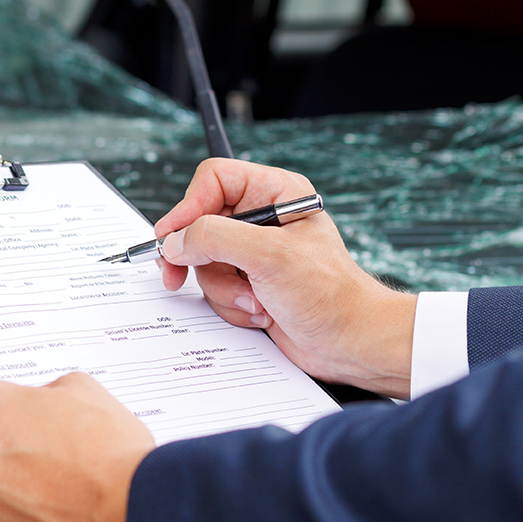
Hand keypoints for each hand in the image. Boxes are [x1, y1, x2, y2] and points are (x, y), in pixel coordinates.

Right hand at [155, 159, 416, 398]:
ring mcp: (255, 253)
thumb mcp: (269, 256)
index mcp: (276, 192)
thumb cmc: (330, 294)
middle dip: (203, 260)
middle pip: (200, 224)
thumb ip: (215, 239)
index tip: (172, 237)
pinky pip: (216, 288)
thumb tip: (175, 240)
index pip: (214, 180)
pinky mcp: (250, 282)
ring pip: (205, 262)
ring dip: (224, 289)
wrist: (350, 342)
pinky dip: (232, 305)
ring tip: (256, 300)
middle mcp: (264, 218)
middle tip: (179, 276)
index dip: (188, 206)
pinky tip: (261, 311)